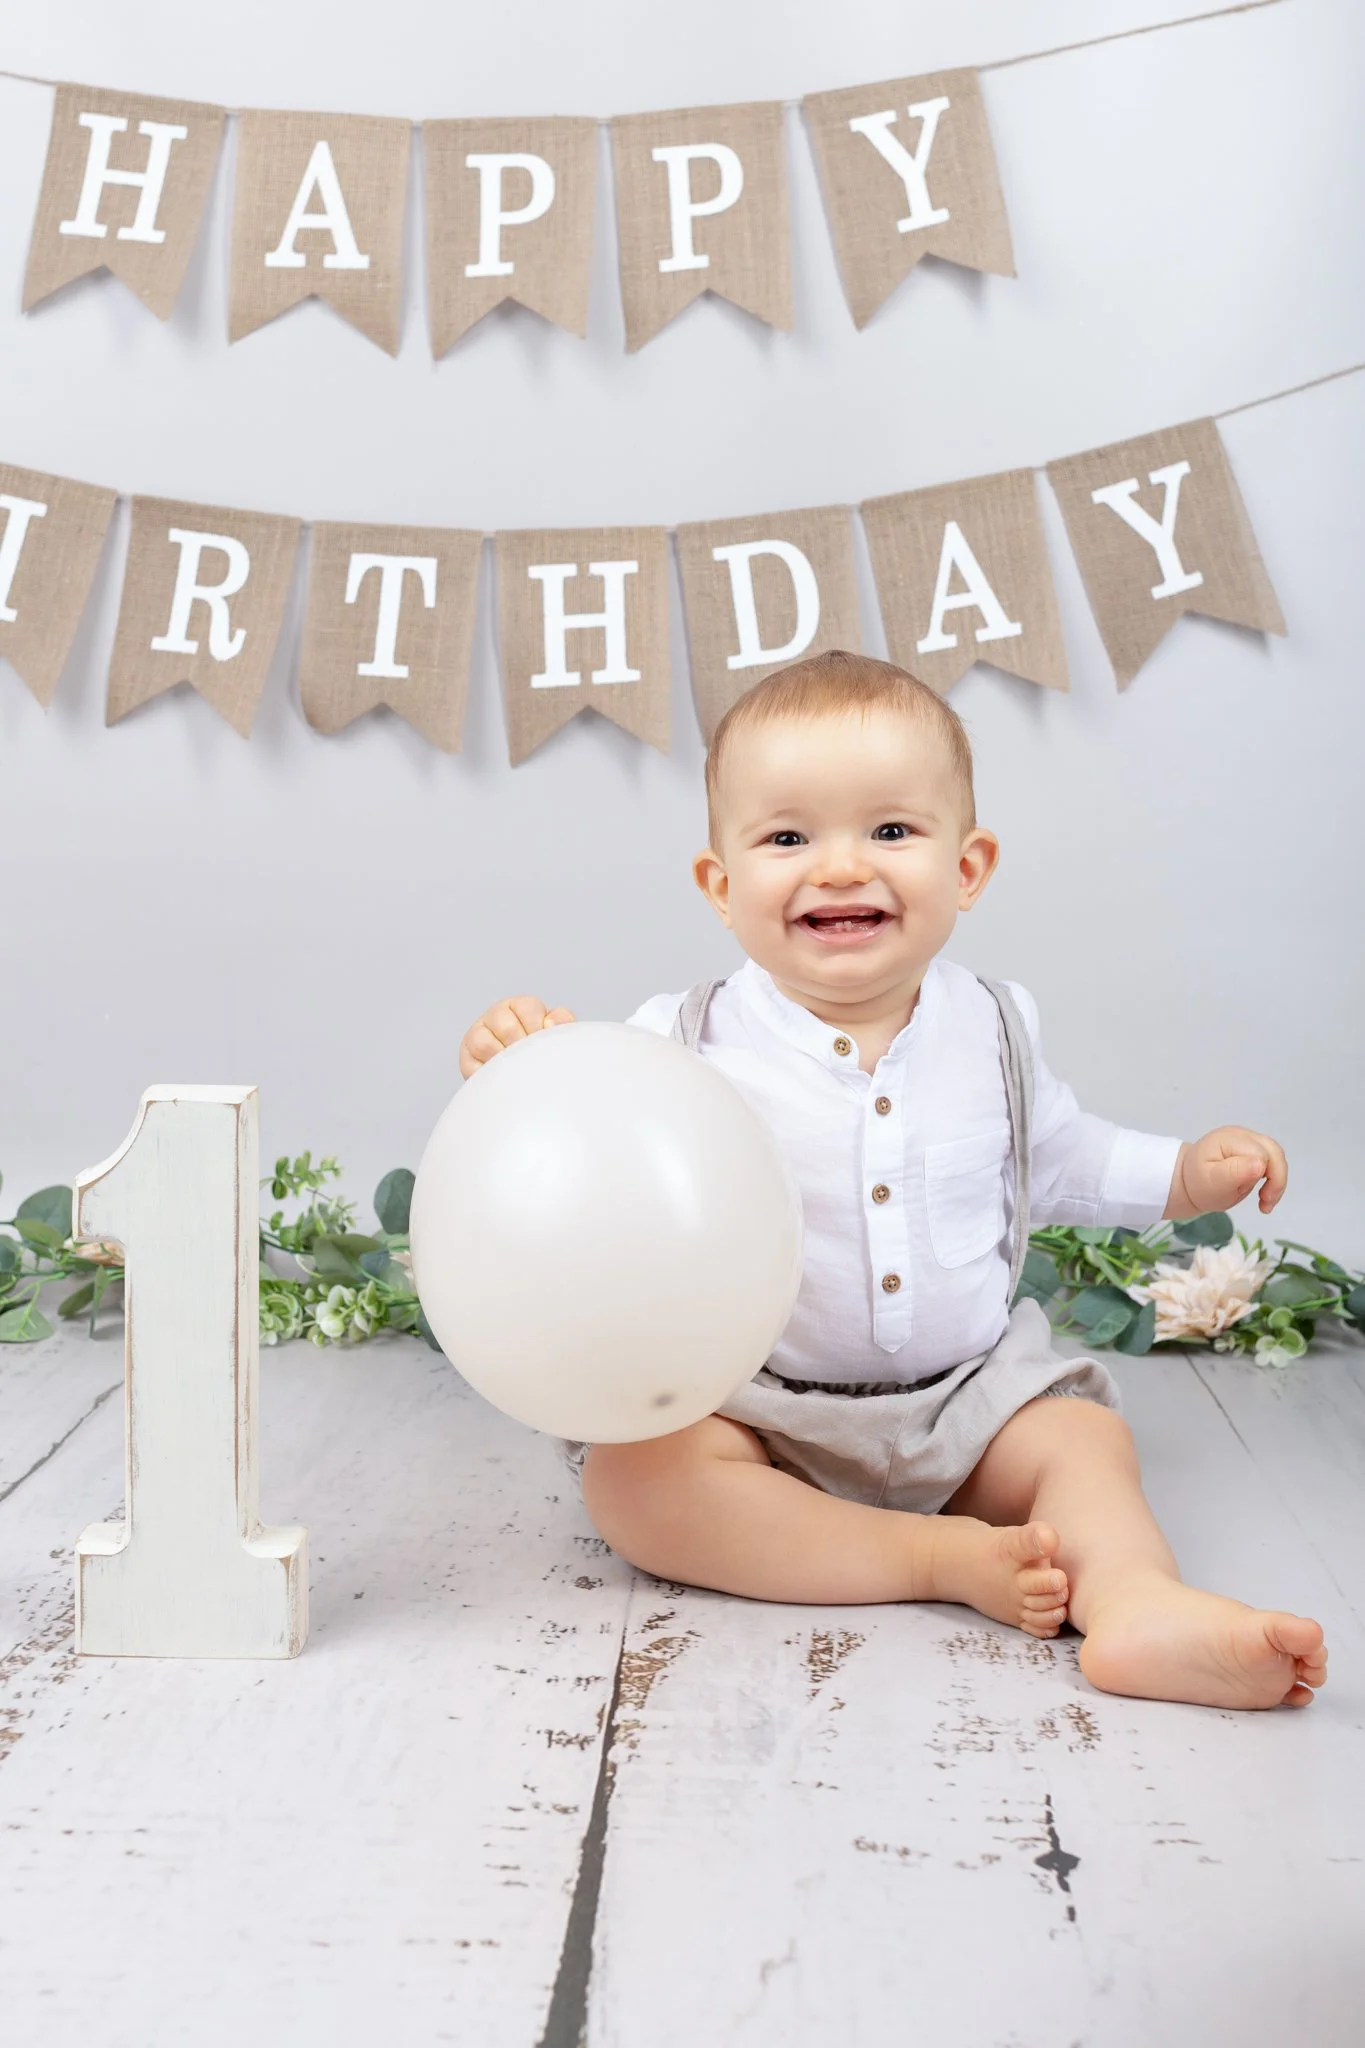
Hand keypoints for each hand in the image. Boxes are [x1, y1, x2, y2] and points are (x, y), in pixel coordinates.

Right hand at [459, 996, 575, 1078]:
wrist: (524, 1079)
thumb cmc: (541, 1051)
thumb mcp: (555, 1033)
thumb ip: (562, 1021)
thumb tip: (550, 1024)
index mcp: (520, 1006)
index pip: (528, 1007)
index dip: (538, 1028)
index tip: (544, 1042)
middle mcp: (497, 1015)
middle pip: (506, 1026)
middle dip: (521, 1046)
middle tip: (529, 1059)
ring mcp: (478, 1033)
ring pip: (484, 1043)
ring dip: (502, 1059)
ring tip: (514, 1068)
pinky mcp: (467, 1055)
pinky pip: (471, 1064)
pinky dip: (487, 1072)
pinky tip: (500, 1076)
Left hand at [1167, 1127, 1287, 1218]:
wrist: (1190, 1181)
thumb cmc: (1198, 1184)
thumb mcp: (1212, 1182)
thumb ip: (1234, 1172)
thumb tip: (1260, 1164)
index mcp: (1229, 1139)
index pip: (1261, 1154)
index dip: (1268, 1177)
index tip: (1261, 1200)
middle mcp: (1242, 1135)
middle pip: (1274, 1152)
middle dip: (1277, 1180)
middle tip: (1266, 1204)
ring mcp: (1248, 1140)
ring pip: (1277, 1156)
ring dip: (1277, 1181)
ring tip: (1265, 1203)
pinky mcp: (1253, 1148)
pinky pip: (1272, 1160)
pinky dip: (1273, 1179)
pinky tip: (1265, 1195)